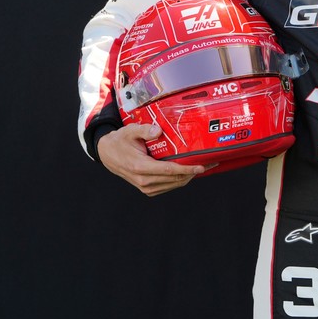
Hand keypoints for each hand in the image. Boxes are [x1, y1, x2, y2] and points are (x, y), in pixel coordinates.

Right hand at [96, 124, 210, 195]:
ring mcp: (146, 187)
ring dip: (189, 177)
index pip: (169, 170)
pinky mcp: (148, 189)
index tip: (201, 166)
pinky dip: (180, 180)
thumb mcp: (130, 131)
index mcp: (140, 167)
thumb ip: (144, 130)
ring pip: (174, 184)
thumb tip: (159, 130)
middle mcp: (144, 180)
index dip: (187, 169)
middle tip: (209, 163)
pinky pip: (169, 186)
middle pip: (175, 179)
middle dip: (193, 172)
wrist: (108, 154)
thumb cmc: (120, 141)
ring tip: (202, 167)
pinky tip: (189, 171)